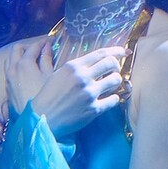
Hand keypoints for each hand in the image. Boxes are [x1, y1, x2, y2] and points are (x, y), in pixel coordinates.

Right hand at [3, 39, 129, 141]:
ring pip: (115, 80)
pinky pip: (114, 100)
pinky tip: (108, 99)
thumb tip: (96, 61)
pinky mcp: (93, 109)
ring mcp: (89, 94)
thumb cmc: (49, 95)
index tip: (123, 51)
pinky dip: (113, 98)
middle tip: (115, 69)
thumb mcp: (59, 74)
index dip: (116, 50)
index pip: (101, 53)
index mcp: (74, 66)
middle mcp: (82, 78)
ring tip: (111, 84)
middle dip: (117, 65)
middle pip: (111, 63)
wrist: (43, 118)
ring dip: (116, 81)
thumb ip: (77, 67)